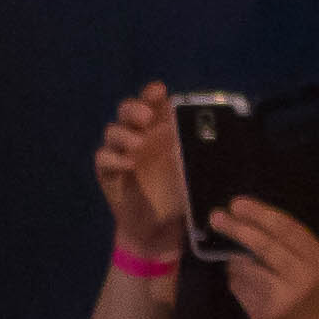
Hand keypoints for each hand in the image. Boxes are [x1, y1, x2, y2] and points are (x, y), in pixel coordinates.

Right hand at [90, 84, 195, 264]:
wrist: (160, 227)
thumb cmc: (181, 194)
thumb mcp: (197, 171)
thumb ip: (200, 151)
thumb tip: (216, 132)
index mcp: (160, 130)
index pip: (152, 104)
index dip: (152, 94)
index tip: (159, 91)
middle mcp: (139, 136)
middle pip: (126, 110)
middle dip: (134, 108)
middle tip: (146, 118)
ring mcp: (121, 154)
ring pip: (112, 131)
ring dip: (124, 134)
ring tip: (138, 145)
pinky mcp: (108, 173)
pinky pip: (103, 157)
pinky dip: (114, 158)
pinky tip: (128, 164)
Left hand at [210, 199, 318, 318]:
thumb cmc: (315, 300)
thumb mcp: (313, 269)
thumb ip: (289, 250)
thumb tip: (248, 225)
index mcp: (318, 258)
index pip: (287, 228)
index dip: (260, 213)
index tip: (238, 203)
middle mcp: (303, 275)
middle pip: (264, 244)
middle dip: (237, 228)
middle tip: (217, 215)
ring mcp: (283, 295)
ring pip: (244, 267)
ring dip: (234, 262)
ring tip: (241, 266)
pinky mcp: (266, 313)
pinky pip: (239, 288)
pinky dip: (236, 282)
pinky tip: (246, 287)